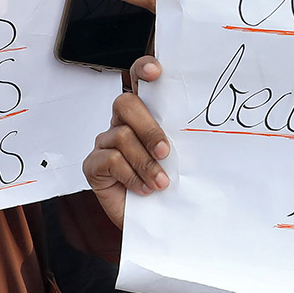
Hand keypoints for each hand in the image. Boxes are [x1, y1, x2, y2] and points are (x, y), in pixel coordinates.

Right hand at [83, 55, 171, 227]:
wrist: (157, 224)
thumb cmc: (168, 189)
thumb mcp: (178, 160)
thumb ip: (179, 139)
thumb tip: (200, 127)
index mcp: (144, 116)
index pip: (137, 81)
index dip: (142, 68)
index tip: (157, 71)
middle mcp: (121, 124)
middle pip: (124, 104)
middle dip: (148, 128)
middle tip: (166, 152)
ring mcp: (104, 144)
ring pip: (121, 136)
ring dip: (145, 163)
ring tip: (161, 183)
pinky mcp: (93, 166)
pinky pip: (110, 159)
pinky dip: (131, 175)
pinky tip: (143, 189)